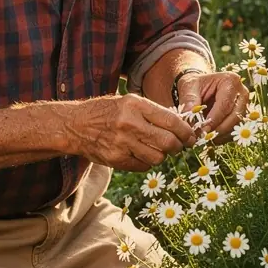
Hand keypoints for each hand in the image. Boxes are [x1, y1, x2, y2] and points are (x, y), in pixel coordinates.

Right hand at [67, 94, 197, 170]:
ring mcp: (122, 144)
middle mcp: (129, 124)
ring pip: (158, 157)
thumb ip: (152, 112)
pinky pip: (143, 166)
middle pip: (168, 142)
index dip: (186, 131)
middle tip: (179, 145)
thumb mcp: (129, 101)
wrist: (75, 125)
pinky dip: (147, 162)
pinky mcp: (116, 159)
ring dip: (162, 155)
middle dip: (178, 146)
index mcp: (135, 105)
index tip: (192, 136)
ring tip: (158, 148)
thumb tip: (181, 125)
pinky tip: (142, 153)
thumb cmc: (106, 111)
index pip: (171, 121)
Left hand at [176, 71, 248, 144]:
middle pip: (235, 116)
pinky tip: (211, 136)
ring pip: (236, 125)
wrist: (200, 86)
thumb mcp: (189, 87)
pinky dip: (223, 136)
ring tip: (206, 137)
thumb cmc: (195, 84)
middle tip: (204, 137)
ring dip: (221, 134)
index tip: (203, 129)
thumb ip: (189, 100)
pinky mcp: (241, 116)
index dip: (214, 119)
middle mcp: (242, 93)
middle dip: (219, 129)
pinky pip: (235, 130)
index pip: (225, 104)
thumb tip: (190, 118)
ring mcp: (244, 105)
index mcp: (230, 81)